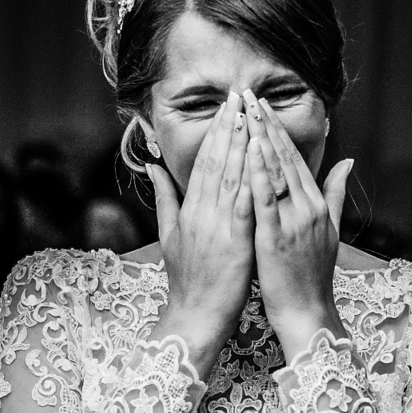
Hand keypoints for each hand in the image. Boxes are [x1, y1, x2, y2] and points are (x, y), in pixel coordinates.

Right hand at [146, 92, 254, 364]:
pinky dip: (251, 179)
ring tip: (249, 114)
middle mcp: (201, 212)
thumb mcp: (170, 236)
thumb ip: (164, 198)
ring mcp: (217, 226)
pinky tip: (260, 158)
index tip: (227, 106)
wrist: (194, 316)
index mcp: (189, 209)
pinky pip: (243, 205)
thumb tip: (152, 166)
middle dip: (228, 127)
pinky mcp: (234, 241)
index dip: (216, 133)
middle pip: (216, 162)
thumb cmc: (188, 280)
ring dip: (240, 144)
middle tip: (240, 96)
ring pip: (229, 177)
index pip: (203, 162)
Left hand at [241, 89, 353, 360]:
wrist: (308, 312)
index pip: (295, 159)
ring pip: (276, 173)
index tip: (262, 105)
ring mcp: (294, 222)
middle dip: (267, 125)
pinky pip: (266, 201)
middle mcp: (308, 208)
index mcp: (317, 205)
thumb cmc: (312, 276)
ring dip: (261, 140)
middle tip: (250, 95)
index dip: (278, 130)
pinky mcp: (276, 237)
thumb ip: (336, 194)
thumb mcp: (331, 231)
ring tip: (247, 113)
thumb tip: (349, 161)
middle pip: (285, 159)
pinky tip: (249, 153)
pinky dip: (258, 175)